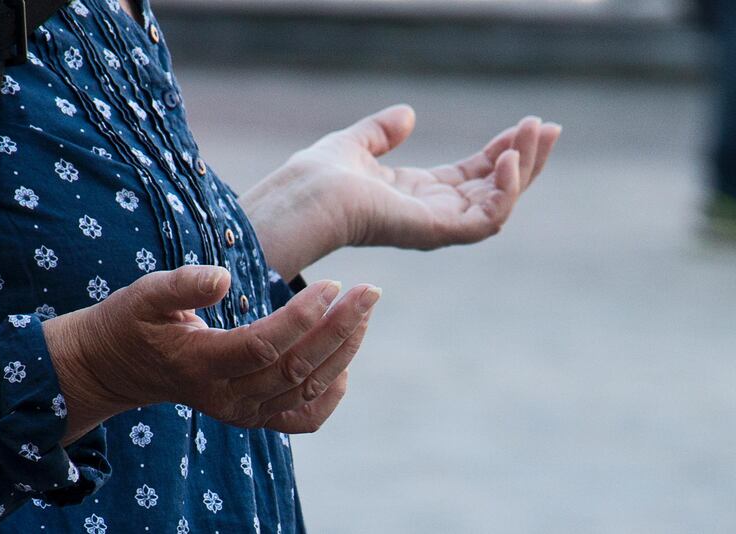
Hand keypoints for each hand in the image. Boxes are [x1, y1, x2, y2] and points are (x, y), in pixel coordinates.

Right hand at [43, 265, 380, 443]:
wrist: (122, 368)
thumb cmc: (134, 322)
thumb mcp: (146, 294)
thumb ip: (182, 285)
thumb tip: (223, 278)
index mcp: (200, 364)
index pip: (264, 346)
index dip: (302, 317)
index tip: (332, 285)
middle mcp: (226, 398)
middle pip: (297, 369)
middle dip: (340, 329)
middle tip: (370, 292)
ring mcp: (242, 412)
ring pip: (307, 390)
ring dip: (344, 351)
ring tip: (364, 312)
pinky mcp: (253, 416)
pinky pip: (303, 418)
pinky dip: (331, 396)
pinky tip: (344, 364)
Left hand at [240, 106, 560, 279]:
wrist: (306, 195)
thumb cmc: (319, 176)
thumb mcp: (357, 143)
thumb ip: (382, 131)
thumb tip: (406, 114)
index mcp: (417, 195)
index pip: (473, 176)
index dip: (502, 151)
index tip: (527, 124)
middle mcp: (432, 214)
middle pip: (494, 190)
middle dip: (524, 159)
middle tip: (548, 127)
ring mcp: (436, 226)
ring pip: (499, 204)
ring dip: (523, 170)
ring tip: (536, 133)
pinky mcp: (436, 233)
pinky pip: (485, 220)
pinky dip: (504, 192)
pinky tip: (509, 157)